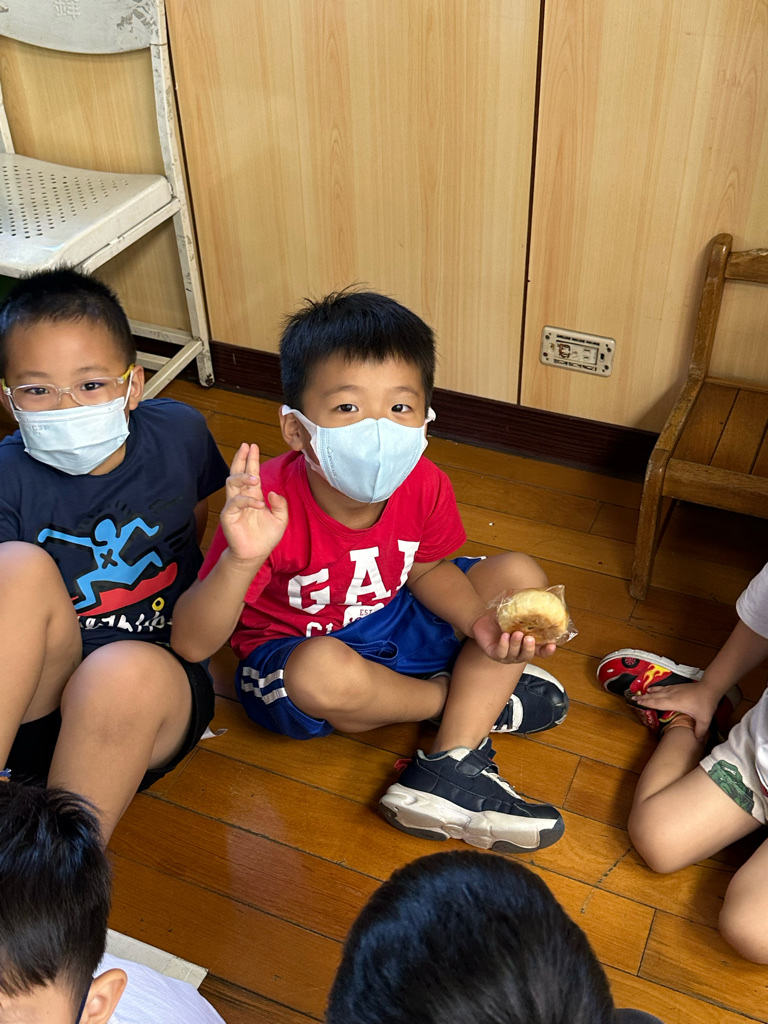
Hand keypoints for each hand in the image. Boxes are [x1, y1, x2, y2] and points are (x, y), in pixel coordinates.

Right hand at [219, 443, 288, 562]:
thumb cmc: (265, 537)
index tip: (252, 446)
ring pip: (232, 483)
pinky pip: (235, 503)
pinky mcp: (228, 516)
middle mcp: (242, 497)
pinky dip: (247, 500)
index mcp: (253, 495)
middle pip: (238, 473)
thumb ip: (280, 504)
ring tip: (254, 476)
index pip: (251, 473)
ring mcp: (234, 506)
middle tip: (246, 446)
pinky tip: (259, 503)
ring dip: (242, 477)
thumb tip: (272, 491)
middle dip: (241, 459)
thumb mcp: (280, 519)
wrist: (255, 555)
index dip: (251, 460)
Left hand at [470, 611, 556, 663]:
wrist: (482, 619)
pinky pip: (501, 653)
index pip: (541, 652)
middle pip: (528, 655)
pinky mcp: (495, 654)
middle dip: (530, 648)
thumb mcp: (514, 612)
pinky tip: (505, 636)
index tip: (552, 645)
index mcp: (526, 644)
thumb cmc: (500, 618)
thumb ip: (524, 606)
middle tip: (530, 638)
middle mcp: (518, 652)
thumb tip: (533, 593)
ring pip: (515, 655)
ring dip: (517, 644)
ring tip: (516, 633)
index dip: (547, 651)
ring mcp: (507, 655)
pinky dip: (504, 645)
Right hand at [632, 679, 718, 741]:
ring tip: (640, 694)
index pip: (657, 703)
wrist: (710, 688)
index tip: (637, 702)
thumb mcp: (704, 719)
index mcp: (674, 703)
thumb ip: (700, 731)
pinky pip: (663, 688)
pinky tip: (653, 688)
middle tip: (633, 698)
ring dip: (648, 693)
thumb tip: (698, 741)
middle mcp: (671, 695)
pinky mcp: (677, 687)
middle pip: (654, 696)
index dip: (647, 703)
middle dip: (644, 698)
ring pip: (658, 691)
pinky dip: (656, 688)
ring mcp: (674, 690)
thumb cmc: (705, 703)